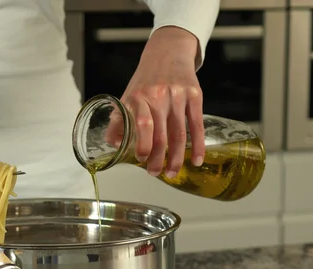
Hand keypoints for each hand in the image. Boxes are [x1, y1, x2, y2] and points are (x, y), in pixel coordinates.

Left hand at [117, 26, 205, 177]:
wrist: (167, 52)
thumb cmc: (145, 80)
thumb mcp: (127, 95)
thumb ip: (119, 120)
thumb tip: (114, 145)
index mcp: (138, 97)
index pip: (142, 124)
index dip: (144, 145)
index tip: (142, 159)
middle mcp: (159, 96)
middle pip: (161, 134)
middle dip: (159, 159)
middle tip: (155, 173)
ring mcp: (178, 95)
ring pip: (179, 134)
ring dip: (177, 158)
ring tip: (172, 172)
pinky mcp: (194, 96)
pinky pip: (197, 125)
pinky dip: (198, 146)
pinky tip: (196, 160)